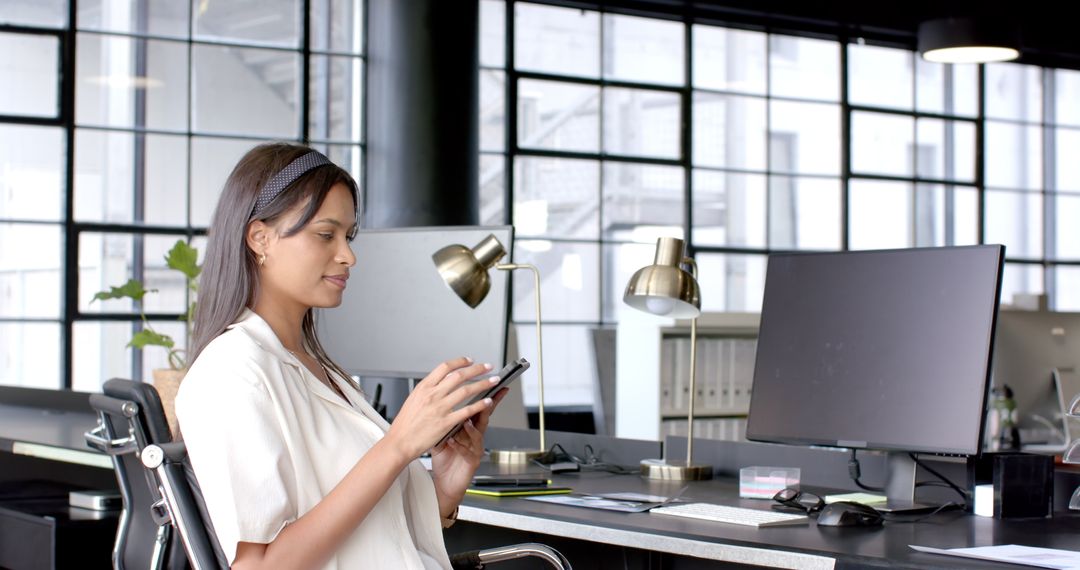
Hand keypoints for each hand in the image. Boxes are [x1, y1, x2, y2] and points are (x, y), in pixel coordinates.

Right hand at [385, 357, 496, 459]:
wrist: (399, 442)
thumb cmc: (404, 425)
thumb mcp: (413, 399)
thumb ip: (428, 390)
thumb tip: (441, 382)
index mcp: (424, 387)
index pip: (445, 367)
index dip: (460, 362)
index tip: (469, 360)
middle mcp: (432, 395)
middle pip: (459, 375)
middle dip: (477, 369)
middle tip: (487, 366)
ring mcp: (440, 408)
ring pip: (466, 390)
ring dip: (483, 383)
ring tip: (493, 380)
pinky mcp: (446, 422)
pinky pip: (467, 410)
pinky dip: (479, 405)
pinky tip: (487, 402)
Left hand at [431, 387, 507, 516]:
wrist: (444, 482)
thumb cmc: (445, 457)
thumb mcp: (444, 433)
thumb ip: (446, 416)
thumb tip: (441, 395)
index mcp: (467, 426)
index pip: (477, 406)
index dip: (484, 394)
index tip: (489, 381)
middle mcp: (474, 436)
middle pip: (484, 417)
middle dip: (487, 405)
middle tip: (488, 394)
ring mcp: (474, 448)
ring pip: (478, 434)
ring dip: (472, 425)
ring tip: (467, 419)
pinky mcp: (471, 462)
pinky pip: (467, 451)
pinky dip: (459, 445)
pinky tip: (452, 440)